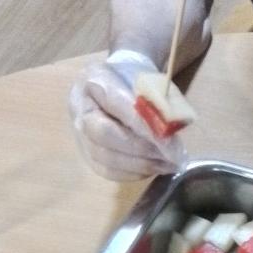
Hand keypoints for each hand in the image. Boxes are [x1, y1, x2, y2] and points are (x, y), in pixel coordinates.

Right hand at [69, 50, 185, 181]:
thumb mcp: (147, 80)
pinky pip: (108, 171)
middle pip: (104, 135)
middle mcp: (80, 109)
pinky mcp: (89, 156)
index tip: (168, 137)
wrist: (116, 86)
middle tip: (171, 155)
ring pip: (105, 157)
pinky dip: (134, 173)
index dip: (142, 124)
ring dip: (141, 164)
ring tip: (168, 164)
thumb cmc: (134, 81)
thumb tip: (170, 126)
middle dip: (141, 148)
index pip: (116, 104)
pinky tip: (154, 168)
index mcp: (94, 81)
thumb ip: (156, 99)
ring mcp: (81, 134)